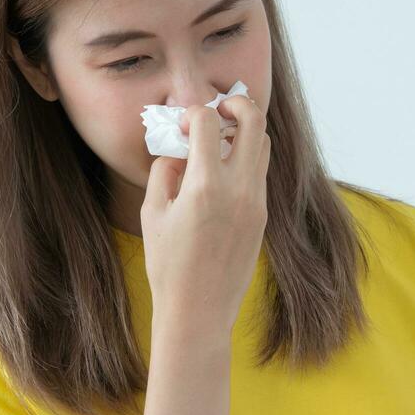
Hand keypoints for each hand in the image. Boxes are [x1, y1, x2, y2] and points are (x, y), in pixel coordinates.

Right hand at [141, 93, 270, 339]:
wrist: (200, 309)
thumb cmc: (168, 265)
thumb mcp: (152, 213)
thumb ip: (165, 172)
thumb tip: (179, 151)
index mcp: (206, 185)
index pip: (209, 121)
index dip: (192, 112)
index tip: (181, 124)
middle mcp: (239, 188)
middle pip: (254, 122)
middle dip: (236, 104)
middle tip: (218, 109)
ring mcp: (256, 201)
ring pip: (262, 145)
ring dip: (244, 131)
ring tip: (218, 140)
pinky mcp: (262, 215)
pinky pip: (259, 173)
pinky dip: (245, 159)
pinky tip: (222, 170)